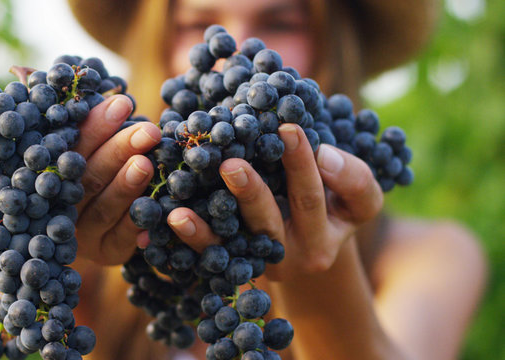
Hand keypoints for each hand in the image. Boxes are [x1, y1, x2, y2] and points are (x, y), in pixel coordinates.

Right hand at [72, 95, 161, 264]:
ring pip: (103, 209)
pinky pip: (123, 239)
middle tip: (147, 131)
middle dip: (117, 151)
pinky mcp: (107, 253)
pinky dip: (139, 222)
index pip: (70, 147)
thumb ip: (89, 125)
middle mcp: (62, 205)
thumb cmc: (98, 168)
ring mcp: (83, 234)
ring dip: (126, 186)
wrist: (99, 228)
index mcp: (52, 173)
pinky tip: (157, 206)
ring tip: (146, 164)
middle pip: (87, 178)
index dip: (95, 125)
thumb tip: (98, 88)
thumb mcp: (90, 147)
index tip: (122, 102)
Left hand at [155, 123, 382, 279]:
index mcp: (328, 235)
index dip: (308, 166)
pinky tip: (175, 218)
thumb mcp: (355, 195)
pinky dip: (193, 237)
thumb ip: (351, 176)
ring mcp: (264, 264)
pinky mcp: (236, 268)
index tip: (288, 130)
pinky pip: (213, 254)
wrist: (310, 244)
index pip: (319, 198)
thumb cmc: (334, 203)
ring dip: (212, 222)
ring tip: (184, 208)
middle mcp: (297, 254)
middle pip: (272, 223)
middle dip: (252, 192)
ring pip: (238, 242)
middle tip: (231, 164)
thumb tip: (323, 154)